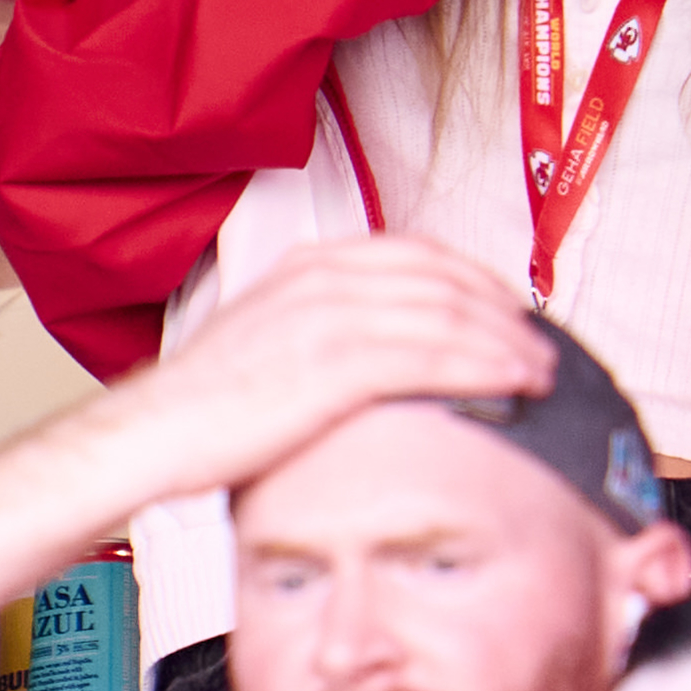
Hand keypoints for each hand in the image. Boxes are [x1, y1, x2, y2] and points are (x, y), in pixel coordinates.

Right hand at [102, 234, 557, 497]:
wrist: (149, 436)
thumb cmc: (204, 405)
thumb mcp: (269, 336)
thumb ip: (325, 325)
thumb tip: (380, 347)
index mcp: (311, 264)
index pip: (418, 254)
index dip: (476, 279)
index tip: (509, 308)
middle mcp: (326, 278)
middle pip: (445, 281)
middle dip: (503, 312)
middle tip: (541, 343)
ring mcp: (332, 317)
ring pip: (449, 317)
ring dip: (507, 343)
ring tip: (541, 370)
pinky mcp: (337, 364)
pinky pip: (434, 359)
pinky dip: (485, 369)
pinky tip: (513, 386)